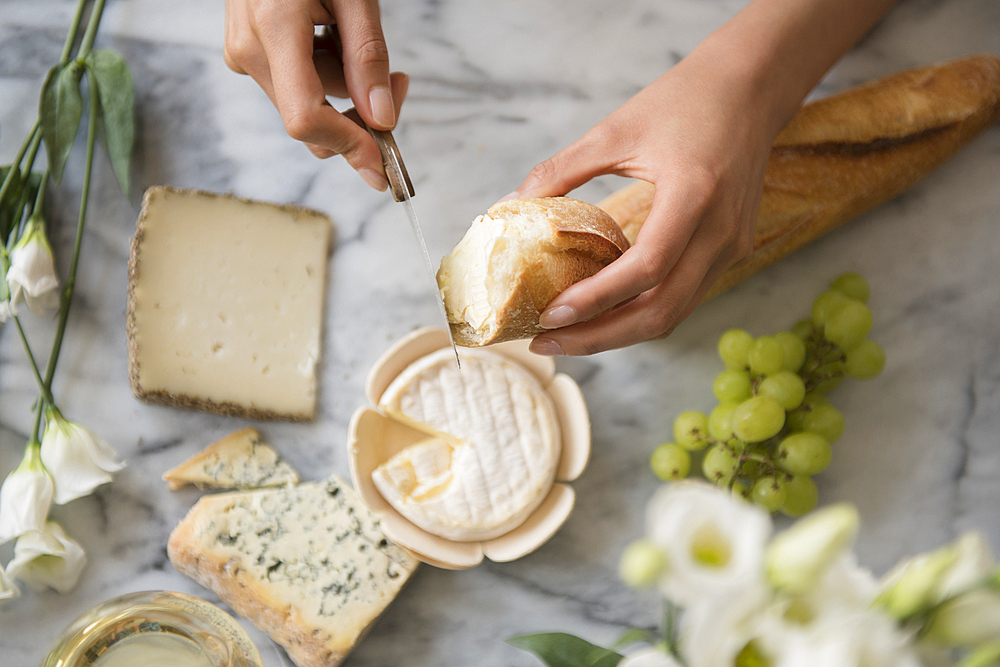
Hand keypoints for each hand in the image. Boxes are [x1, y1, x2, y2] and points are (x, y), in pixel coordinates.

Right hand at [223, 0, 407, 190]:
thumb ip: (368, 57)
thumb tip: (381, 120)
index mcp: (274, 27)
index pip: (305, 117)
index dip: (347, 145)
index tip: (382, 162)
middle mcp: (248, 49)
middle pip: (310, 119)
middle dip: (359, 115)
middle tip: (397, 84)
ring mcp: (241, 54)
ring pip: (306, 105)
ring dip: (344, 90)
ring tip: (361, 45)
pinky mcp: (245, 55)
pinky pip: (294, 87)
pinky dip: (324, 77)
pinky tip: (332, 43)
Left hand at [513, 51, 779, 355]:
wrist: (752, 87)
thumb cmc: (684, 100)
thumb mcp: (615, 130)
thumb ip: (561, 171)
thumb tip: (508, 205)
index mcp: (695, 194)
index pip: (646, 269)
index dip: (596, 300)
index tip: (549, 315)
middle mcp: (721, 231)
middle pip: (661, 311)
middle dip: (599, 337)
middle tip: (545, 342)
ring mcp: (732, 246)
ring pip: (674, 313)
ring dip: (619, 333)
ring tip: (566, 336)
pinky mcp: (732, 250)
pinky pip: (684, 296)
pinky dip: (641, 312)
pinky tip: (602, 310)